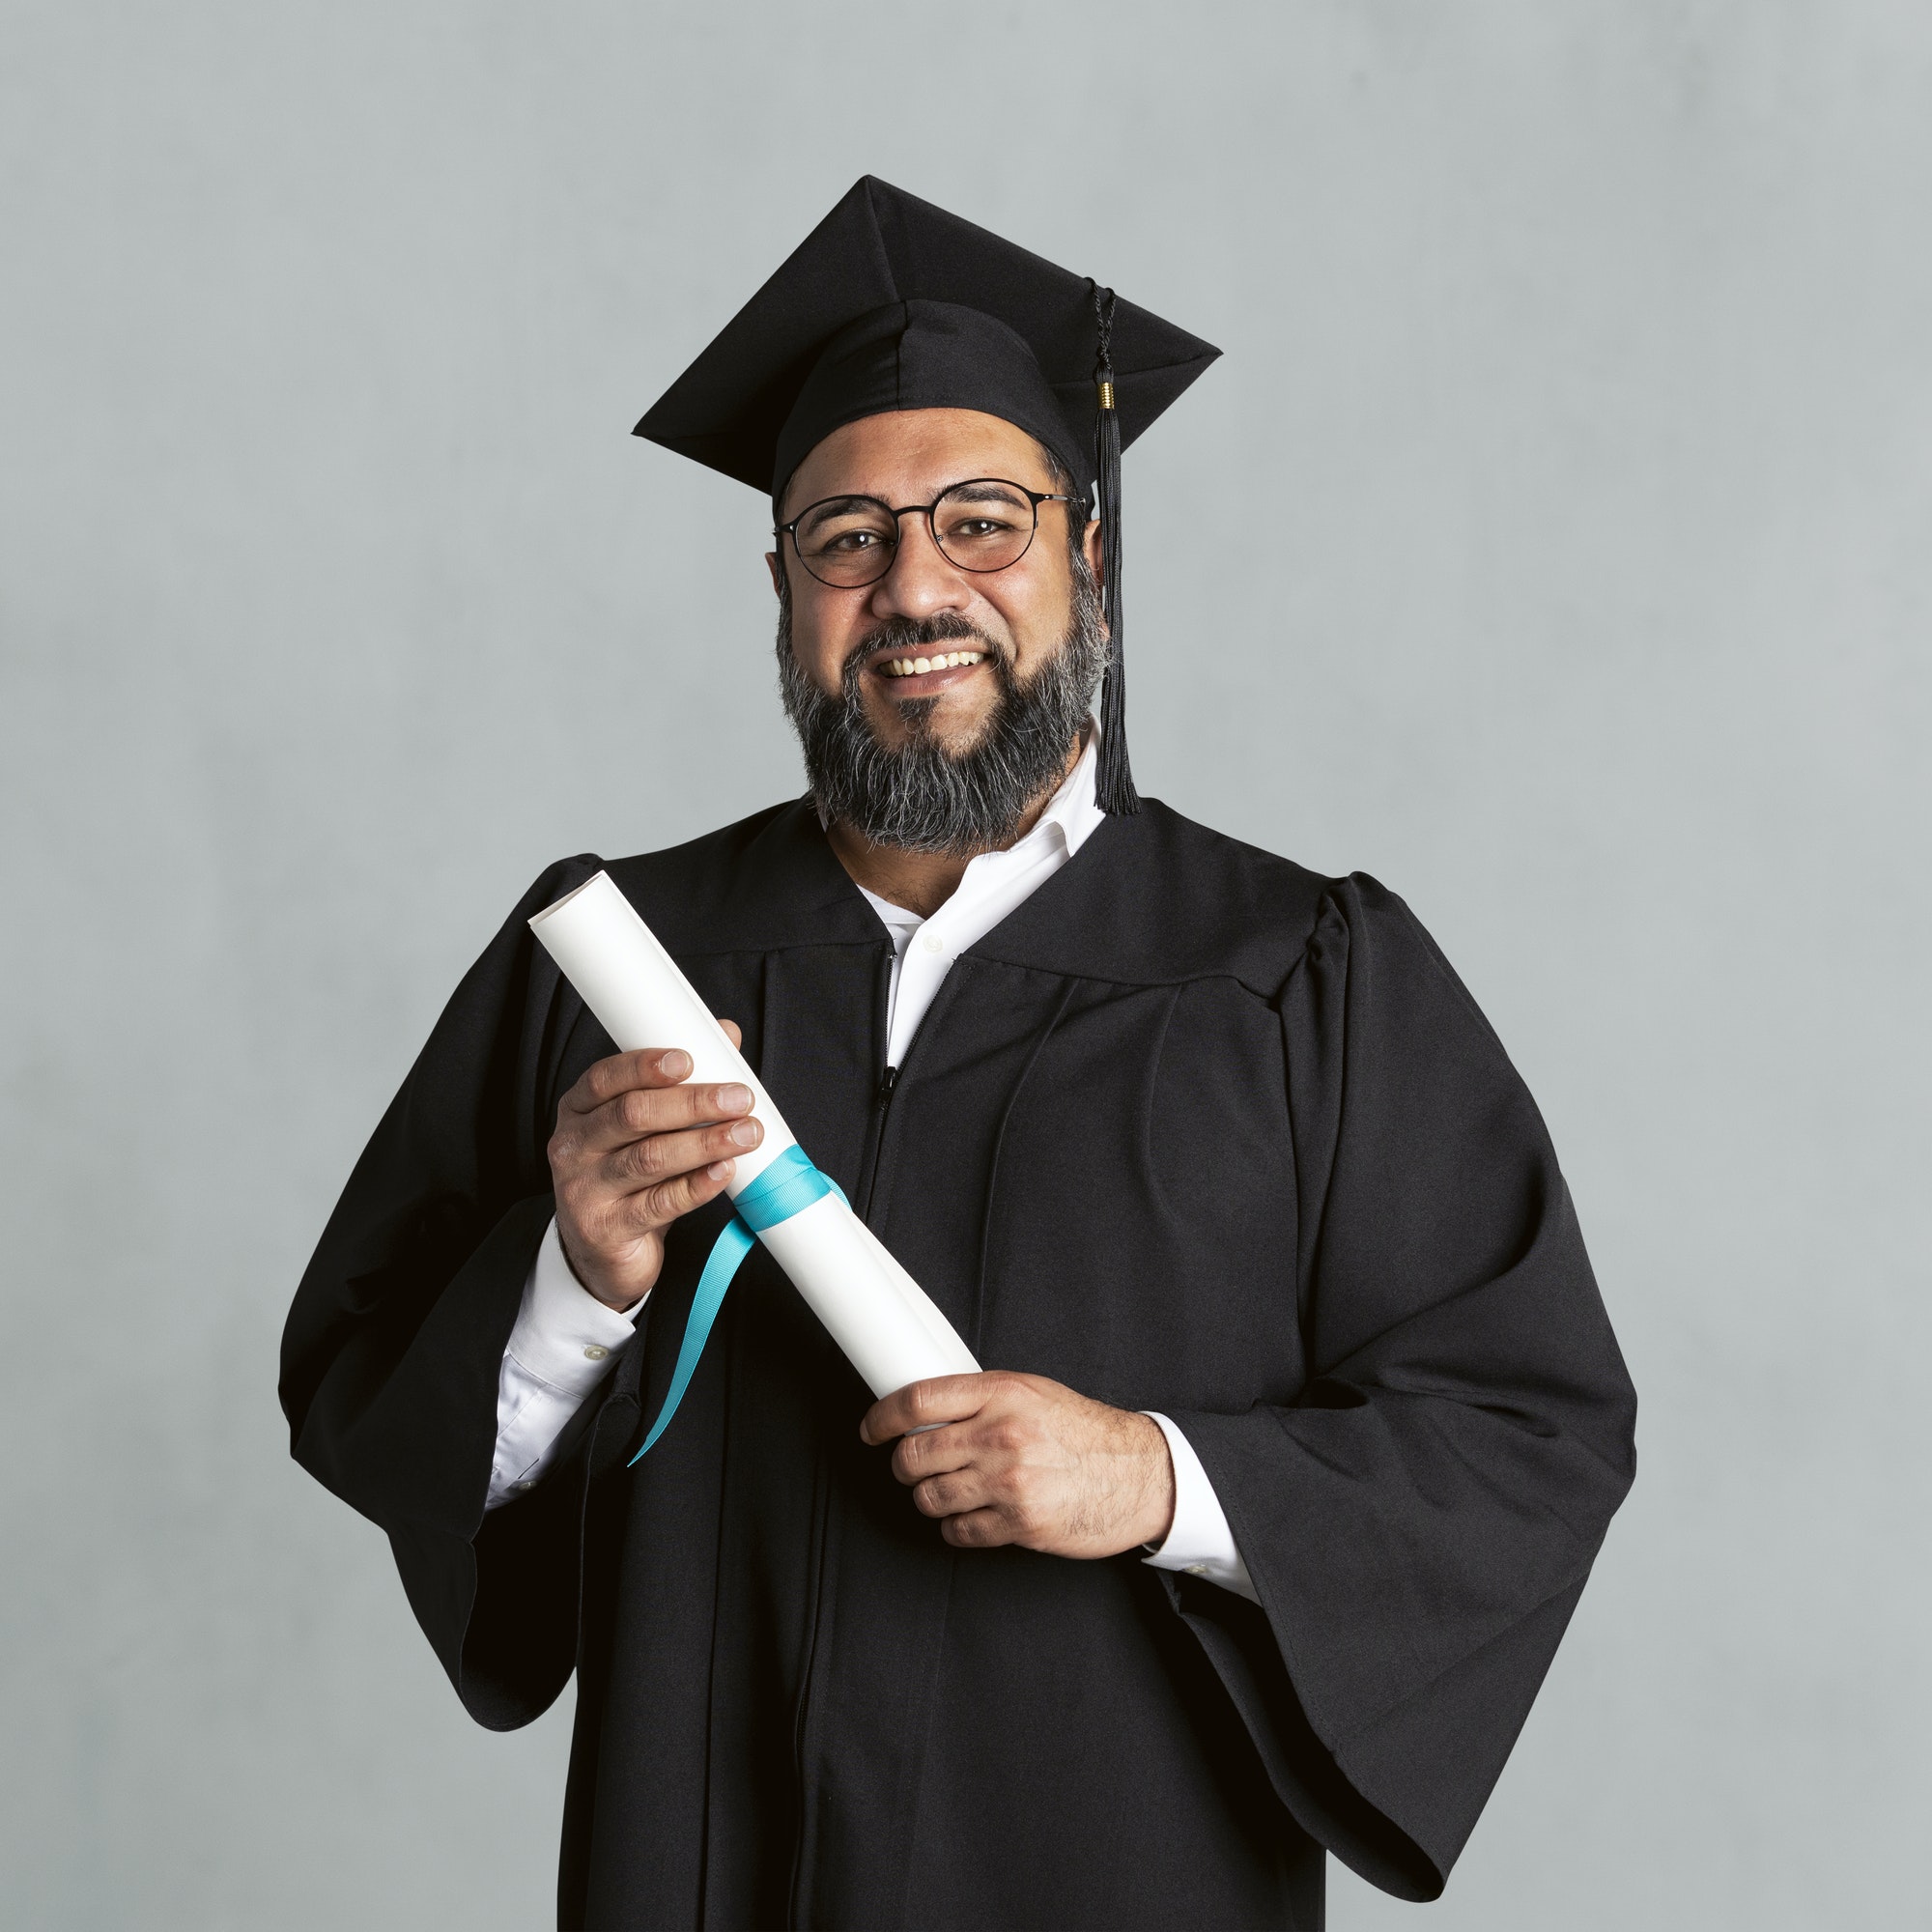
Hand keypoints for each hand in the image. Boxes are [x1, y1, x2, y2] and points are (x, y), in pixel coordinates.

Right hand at [546, 1022, 760, 1309]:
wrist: (602, 1250)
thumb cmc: (630, 1176)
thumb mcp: (646, 1128)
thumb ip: (682, 1081)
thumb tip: (725, 1035)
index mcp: (579, 1109)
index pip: (605, 1077)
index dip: (646, 1066)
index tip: (689, 1060)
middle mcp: (574, 1145)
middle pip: (633, 1114)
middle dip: (692, 1103)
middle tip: (739, 1099)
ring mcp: (584, 1189)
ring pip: (649, 1158)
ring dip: (705, 1143)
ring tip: (746, 1134)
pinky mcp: (605, 1228)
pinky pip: (658, 1204)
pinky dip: (697, 1186)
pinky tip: (725, 1172)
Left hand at [860, 1372, 1175, 1558]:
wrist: (1138, 1473)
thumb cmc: (1085, 1432)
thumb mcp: (1034, 1393)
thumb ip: (983, 1399)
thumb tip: (927, 1411)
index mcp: (1003, 1393)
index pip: (918, 1401)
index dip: (882, 1417)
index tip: (871, 1429)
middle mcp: (1002, 1435)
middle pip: (913, 1455)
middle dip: (904, 1466)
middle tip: (912, 1467)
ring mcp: (1010, 1482)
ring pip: (929, 1498)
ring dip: (929, 1498)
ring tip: (949, 1491)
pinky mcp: (1020, 1523)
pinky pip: (959, 1531)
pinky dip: (957, 1527)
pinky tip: (974, 1514)